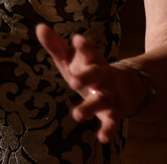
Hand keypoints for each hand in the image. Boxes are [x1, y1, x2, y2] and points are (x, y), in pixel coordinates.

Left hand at [35, 24, 147, 143]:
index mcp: (91, 60)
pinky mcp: (114, 112)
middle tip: (72, 82)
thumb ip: (56, 45)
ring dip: (90, 107)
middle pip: (96, 74)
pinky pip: (112, 122)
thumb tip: (39, 27)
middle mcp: (102, 76)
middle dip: (86, 77)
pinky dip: (108, 130)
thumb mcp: (73, 58)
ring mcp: (109, 94)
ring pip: (101, 100)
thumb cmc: (89, 70)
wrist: (127, 86)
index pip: (89, 50)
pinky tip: (102, 138)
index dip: (84, 45)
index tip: (77, 39)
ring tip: (76, 115)